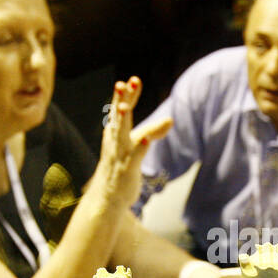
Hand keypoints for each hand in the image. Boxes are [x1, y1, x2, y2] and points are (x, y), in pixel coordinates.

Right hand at [96, 76, 171, 208]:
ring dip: (123, 120)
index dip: (126, 95)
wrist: (107, 197)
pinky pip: (133, 157)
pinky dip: (139, 148)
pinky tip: (146, 140)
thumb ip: (152, 131)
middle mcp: (115, 141)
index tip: (133, 80)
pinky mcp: (127, 170)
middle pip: (119, 117)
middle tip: (124, 84)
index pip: (120, 109)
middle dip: (122, 100)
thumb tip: (170, 120)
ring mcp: (120, 155)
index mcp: (115, 132)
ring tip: (124, 107)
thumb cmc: (121, 167)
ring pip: (122, 134)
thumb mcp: (136, 146)